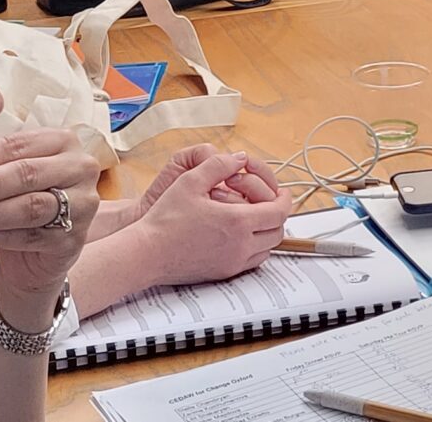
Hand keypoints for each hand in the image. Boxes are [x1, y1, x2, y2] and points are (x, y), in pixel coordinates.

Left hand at [0, 127, 102, 295]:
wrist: (35, 252)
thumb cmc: (20, 201)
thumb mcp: (6, 175)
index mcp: (63, 141)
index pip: (19, 145)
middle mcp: (81, 168)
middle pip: (28, 173)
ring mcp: (83, 204)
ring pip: (30, 206)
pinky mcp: (75, 238)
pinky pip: (32, 236)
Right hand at [126, 150, 290, 288]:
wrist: (147, 253)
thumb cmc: (165, 220)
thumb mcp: (190, 181)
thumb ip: (219, 165)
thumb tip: (239, 159)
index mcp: (237, 222)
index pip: (279, 211)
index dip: (284, 198)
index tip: (280, 192)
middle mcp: (241, 245)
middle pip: (278, 231)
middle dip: (277, 215)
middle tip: (267, 203)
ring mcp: (233, 262)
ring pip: (268, 249)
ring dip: (266, 232)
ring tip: (253, 218)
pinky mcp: (224, 273)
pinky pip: (252, 261)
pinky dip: (254, 248)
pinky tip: (239, 236)